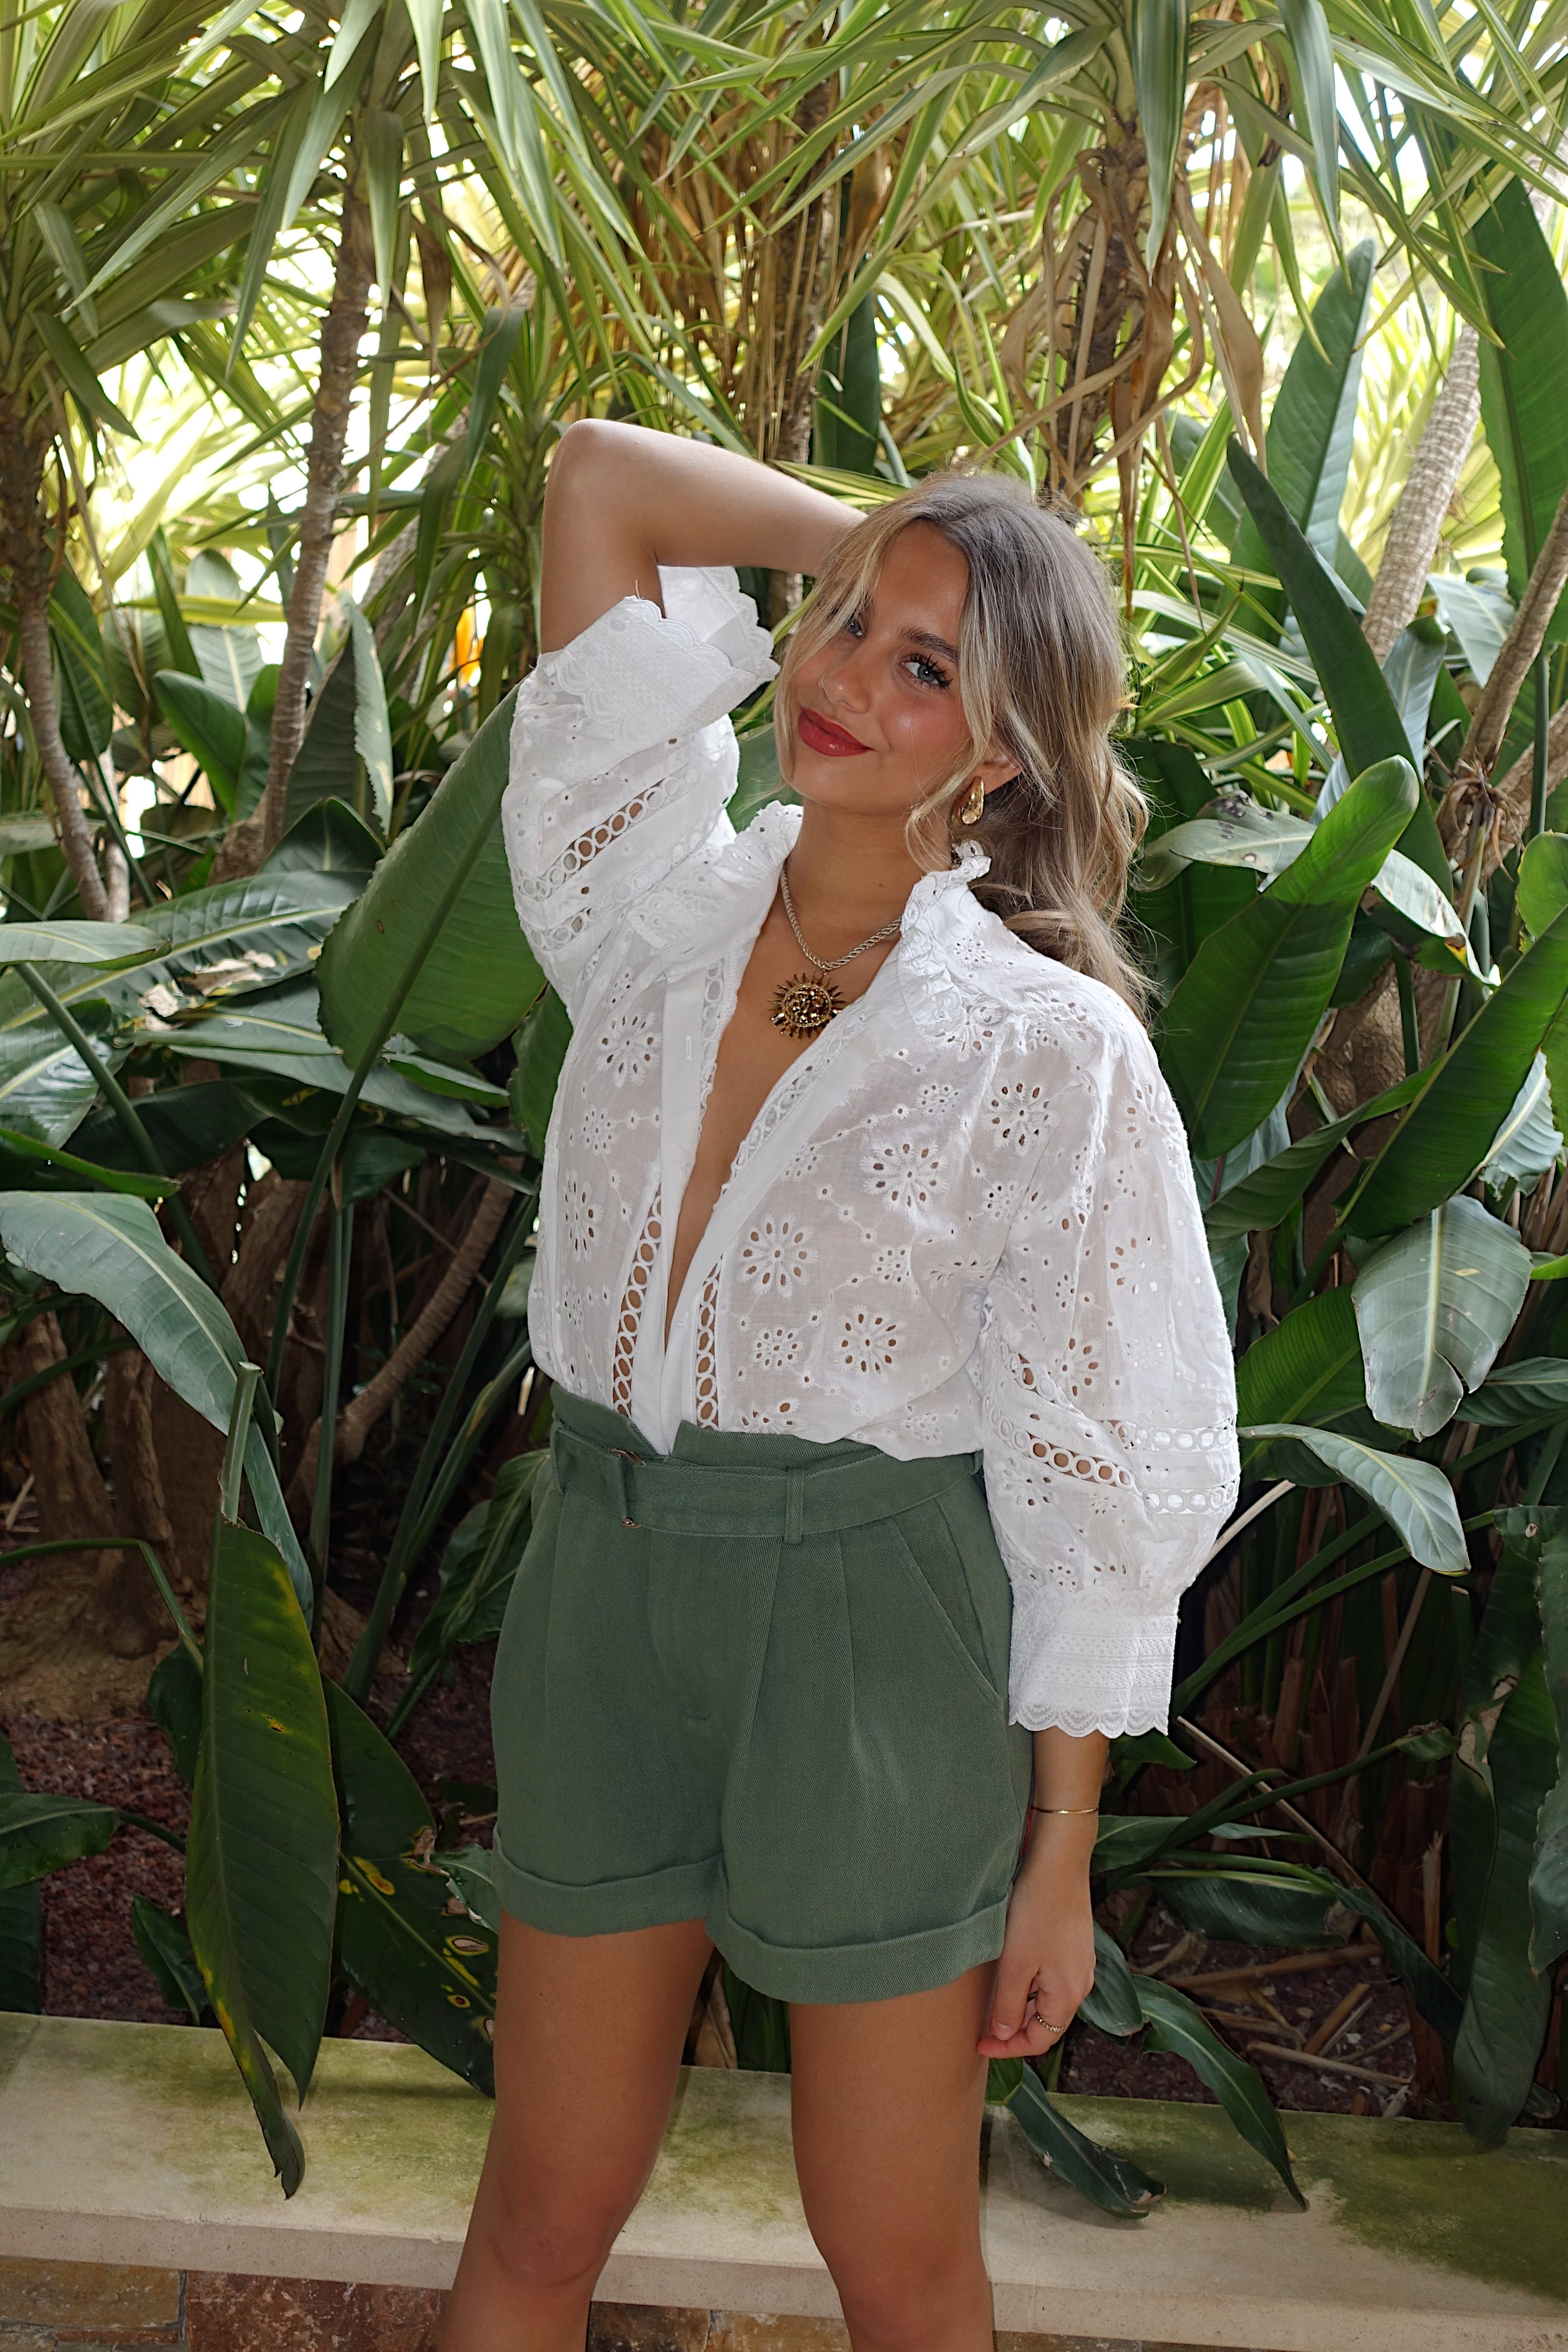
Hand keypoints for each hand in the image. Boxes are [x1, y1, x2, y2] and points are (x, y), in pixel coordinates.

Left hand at [976, 1814, 1096, 2062]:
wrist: (1059, 1863)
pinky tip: (1010, 1972)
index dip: (1007, 2048)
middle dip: (1013, 2029)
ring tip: (990, 2001)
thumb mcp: (1014, 1964)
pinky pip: (1051, 1979)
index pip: (1039, 2040)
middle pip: (1046, 2022)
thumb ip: (1007, 2005)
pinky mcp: (1074, 1945)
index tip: (978, 2044)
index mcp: (1069, 1996)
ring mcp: (1080, 1963)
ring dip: (1020, 2006)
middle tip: (980, 2027)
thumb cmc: (1035, 1912)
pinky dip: (1030, 1986)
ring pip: (1047, 2000)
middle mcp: (1081, 1984)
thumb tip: (1001, 2035)